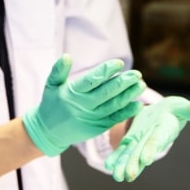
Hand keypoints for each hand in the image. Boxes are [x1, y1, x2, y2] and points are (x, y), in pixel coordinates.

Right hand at [22, 54, 144, 156]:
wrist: (49, 132)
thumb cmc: (51, 105)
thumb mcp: (51, 85)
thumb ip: (59, 70)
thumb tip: (67, 56)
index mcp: (73, 93)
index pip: (92, 80)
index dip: (106, 71)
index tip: (119, 63)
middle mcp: (84, 106)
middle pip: (107, 92)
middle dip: (123, 83)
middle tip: (137, 74)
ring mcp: (92, 118)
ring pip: (114, 105)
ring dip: (129, 95)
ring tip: (141, 85)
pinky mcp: (98, 127)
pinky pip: (115, 119)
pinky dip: (127, 112)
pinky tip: (138, 104)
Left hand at [105, 96, 189, 181]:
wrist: (164, 112)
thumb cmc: (175, 109)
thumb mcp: (183, 106)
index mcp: (164, 131)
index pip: (157, 140)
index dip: (152, 148)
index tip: (146, 159)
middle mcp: (152, 140)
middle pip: (142, 153)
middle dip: (135, 164)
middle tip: (127, 176)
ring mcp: (141, 142)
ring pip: (131, 155)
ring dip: (124, 166)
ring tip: (117, 177)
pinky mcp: (132, 140)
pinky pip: (123, 150)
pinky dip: (116, 157)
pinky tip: (109, 165)